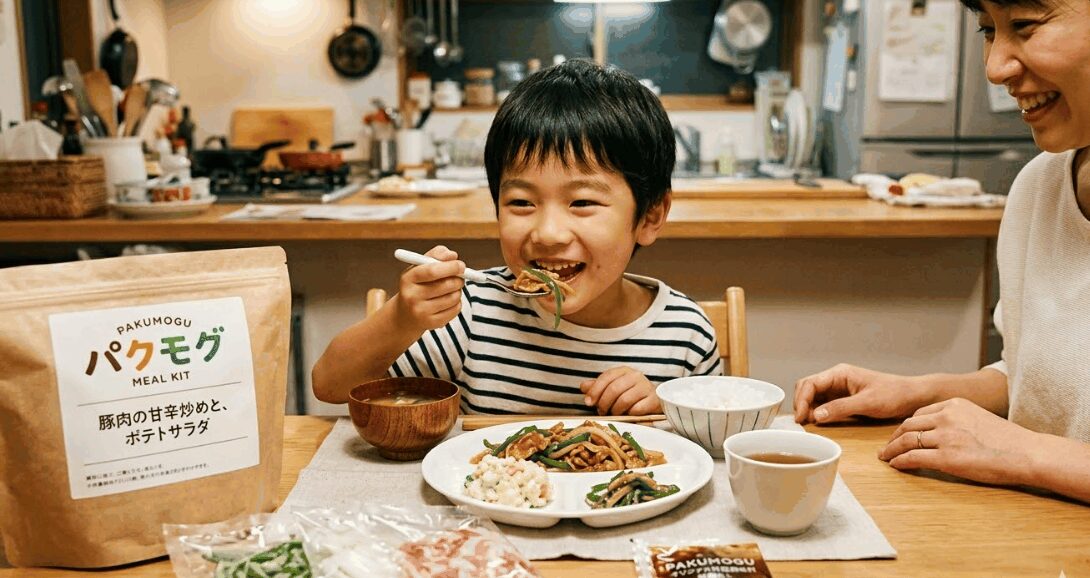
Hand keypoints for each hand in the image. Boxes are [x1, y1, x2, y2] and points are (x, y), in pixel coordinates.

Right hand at [393, 245, 464, 331]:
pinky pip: (455, 309)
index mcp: (408, 278)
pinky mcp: (432, 323)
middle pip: (445, 285)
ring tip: (452, 288)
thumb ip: (436, 255)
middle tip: (460, 277)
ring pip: (453, 297)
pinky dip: (457, 302)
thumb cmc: (418, 284)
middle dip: (458, 279)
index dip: (450, 267)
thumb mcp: (420, 266)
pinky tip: (449, 300)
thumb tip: (453, 255)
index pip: (432, 271)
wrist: (406, 314)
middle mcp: (412, 296)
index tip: (461, 265)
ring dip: (458, 290)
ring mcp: (421, 312)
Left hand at [580, 367, 660, 415]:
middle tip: (601, 411)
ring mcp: (646, 387)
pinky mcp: (653, 400)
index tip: (588, 402)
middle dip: (604, 403)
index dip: (595, 390)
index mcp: (623, 371)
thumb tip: (583, 386)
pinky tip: (628, 414)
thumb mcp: (612, 388)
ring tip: (615, 413)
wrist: (654, 400)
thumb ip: (597, 387)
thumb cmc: (630, 394)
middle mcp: (635, 376)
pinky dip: (629, 414)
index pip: (606, 377)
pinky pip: (637, 409)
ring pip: (624, 400)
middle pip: (614, 389)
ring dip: (616, 410)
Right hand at [794, 363, 930, 423]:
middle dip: (801, 404)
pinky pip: (823, 404)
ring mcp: (838, 389)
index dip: (801, 400)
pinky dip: (817, 413)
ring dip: (807, 409)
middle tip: (801, 423)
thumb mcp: (868, 403)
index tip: (800, 418)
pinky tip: (818, 423)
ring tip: (808, 425)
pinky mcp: (843, 399)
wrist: (913, 396)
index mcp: (840, 373)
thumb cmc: (894, 394)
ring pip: (813, 396)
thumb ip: (840, 408)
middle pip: (807, 388)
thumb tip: (816, 416)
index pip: (810, 383)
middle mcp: (836, 379)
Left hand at [879, 398, 1036, 485]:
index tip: (900, 435)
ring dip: (892, 450)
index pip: (920, 413)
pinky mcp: (947, 457)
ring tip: (886, 458)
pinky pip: (913, 457)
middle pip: (908, 425)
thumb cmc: (1007, 440)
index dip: (906, 426)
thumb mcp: (978, 417)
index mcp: (954, 404)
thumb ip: (958, 419)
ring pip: (907, 440)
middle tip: (886, 448)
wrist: (1027, 453)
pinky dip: (900, 461)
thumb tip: (940, 431)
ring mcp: (945, 436)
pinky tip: (895, 466)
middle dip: (894, 437)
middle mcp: (946, 416)